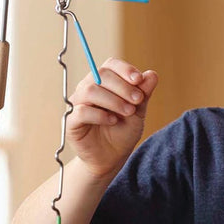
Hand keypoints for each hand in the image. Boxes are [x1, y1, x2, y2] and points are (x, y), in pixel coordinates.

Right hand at [68, 57, 157, 178]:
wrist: (111, 158)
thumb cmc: (122, 132)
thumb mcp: (138, 112)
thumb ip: (143, 93)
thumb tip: (151, 74)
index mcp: (104, 83)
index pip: (110, 65)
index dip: (124, 69)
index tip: (138, 80)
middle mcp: (88, 89)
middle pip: (100, 74)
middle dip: (122, 86)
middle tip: (138, 100)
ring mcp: (77, 104)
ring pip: (90, 90)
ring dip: (113, 100)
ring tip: (128, 112)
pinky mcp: (71, 121)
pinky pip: (82, 111)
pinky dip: (100, 114)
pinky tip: (113, 121)